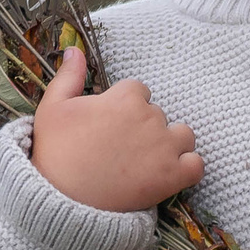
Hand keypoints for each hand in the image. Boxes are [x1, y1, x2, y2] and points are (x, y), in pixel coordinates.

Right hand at [28, 47, 204, 212]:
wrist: (60, 200)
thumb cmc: (54, 152)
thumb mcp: (52, 107)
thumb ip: (69, 75)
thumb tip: (76, 49)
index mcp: (125, 98)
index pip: (138, 91)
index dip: (124, 107)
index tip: (110, 125)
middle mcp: (150, 118)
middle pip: (158, 114)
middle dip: (143, 127)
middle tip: (120, 149)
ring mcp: (164, 148)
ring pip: (183, 135)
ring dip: (171, 144)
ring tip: (147, 159)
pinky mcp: (172, 177)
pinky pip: (196, 165)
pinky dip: (187, 168)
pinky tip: (169, 173)